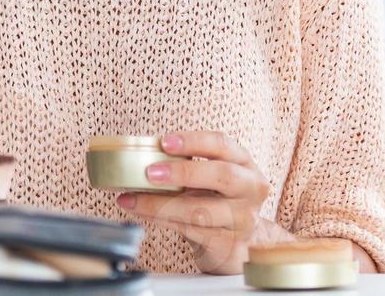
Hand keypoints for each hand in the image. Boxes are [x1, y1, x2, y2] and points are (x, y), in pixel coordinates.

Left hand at [115, 131, 287, 273]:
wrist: (231, 244)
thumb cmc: (215, 201)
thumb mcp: (209, 177)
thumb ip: (187, 163)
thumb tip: (144, 152)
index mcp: (245, 164)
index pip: (223, 144)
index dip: (194, 141)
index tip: (164, 142)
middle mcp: (251, 189)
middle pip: (222, 175)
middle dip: (183, 172)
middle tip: (149, 172)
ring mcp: (243, 219)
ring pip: (200, 210)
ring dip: (160, 204)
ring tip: (132, 198)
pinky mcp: (228, 243)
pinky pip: (190, 230)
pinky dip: (161, 219)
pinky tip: (142, 212)